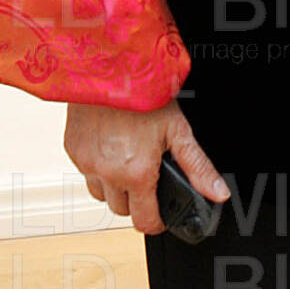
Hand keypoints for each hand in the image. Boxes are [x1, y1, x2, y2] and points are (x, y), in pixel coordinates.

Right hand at [64, 99, 228, 235]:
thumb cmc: (144, 94)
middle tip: (147, 179)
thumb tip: (217, 192)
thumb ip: (198, 166)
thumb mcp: (179, 131)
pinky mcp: (72, 150)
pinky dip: (98, 168)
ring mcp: (87, 163)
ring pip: (101, 194)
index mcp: (136, 174)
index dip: (156, 222)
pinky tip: (111, 148)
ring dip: (114, 188)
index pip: (143, 222)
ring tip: (128, 162)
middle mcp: (108, 174)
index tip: (161, 214)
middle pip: (122, 210)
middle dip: (136, 201)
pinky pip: (85, 172)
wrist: (109, 67)